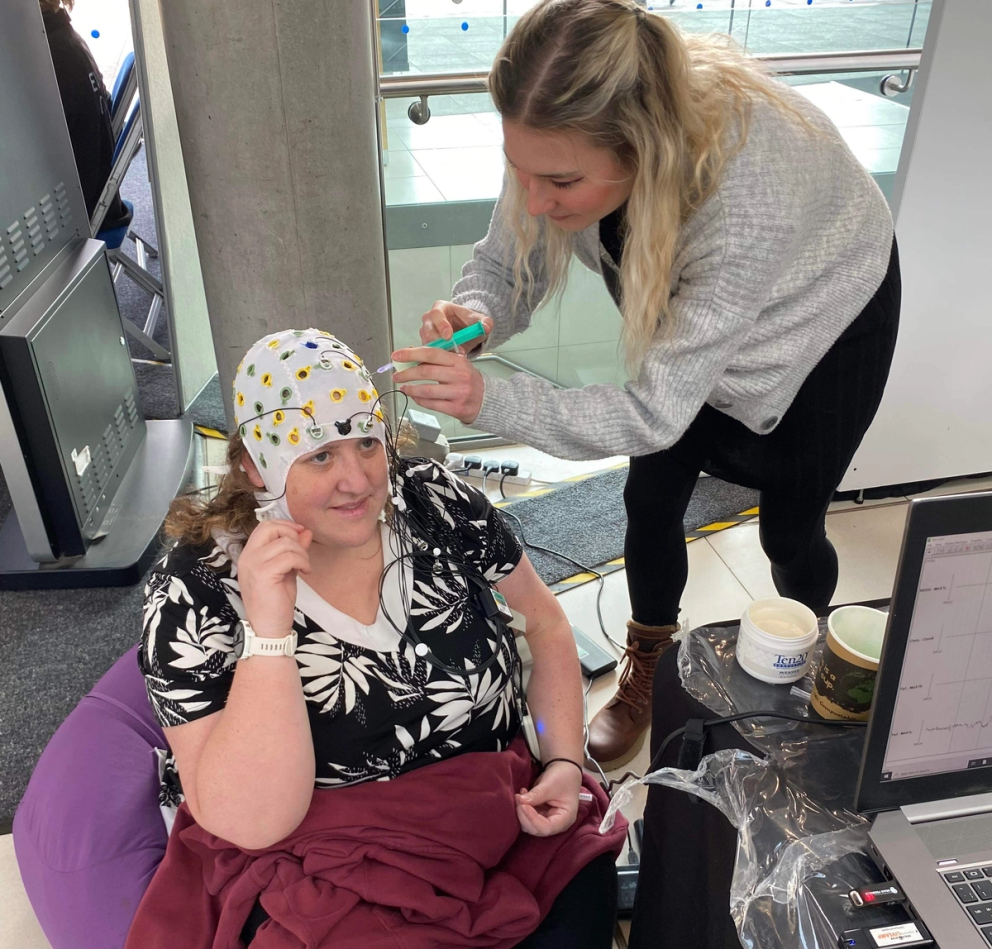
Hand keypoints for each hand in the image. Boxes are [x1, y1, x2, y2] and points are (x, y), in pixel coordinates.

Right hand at [236, 520, 311, 637]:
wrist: (268, 628)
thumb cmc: (275, 602)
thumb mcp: (286, 570)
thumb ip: (293, 550)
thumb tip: (306, 532)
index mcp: (249, 554)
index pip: (264, 526)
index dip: (285, 526)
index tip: (301, 534)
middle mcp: (247, 556)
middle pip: (271, 527)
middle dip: (292, 535)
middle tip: (302, 553)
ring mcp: (253, 564)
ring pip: (285, 543)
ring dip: (302, 553)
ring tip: (304, 567)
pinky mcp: (263, 574)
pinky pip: (289, 557)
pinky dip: (302, 561)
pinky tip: (304, 572)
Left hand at [391, 346, 485, 423]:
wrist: (487, 400)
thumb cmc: (468, 380)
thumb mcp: (457, 364)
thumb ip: (437, 359)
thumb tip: (411, 354)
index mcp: (458, 361)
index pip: (431, 354)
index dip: (411, 354)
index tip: (397, 356)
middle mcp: (459, 376)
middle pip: (426, 372)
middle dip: (406, 373)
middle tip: (396, 375)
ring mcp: (458, 393)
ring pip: (427, 390)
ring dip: (410, 389)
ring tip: (403, 387)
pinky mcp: (455, 408)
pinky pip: (431, 404)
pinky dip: (419, 400)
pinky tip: (414, 396)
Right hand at [420, 300, 492, 350]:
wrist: (466, 330)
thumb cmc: (468, 322)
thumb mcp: (479, 320)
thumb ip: (485, 322)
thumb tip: (486, 327)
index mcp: (440, 307)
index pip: (437, 314)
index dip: (441, 325)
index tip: (449, 336)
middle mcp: (429, 319)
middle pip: (427, 330)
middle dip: (439, 342)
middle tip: (453, 350)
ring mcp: (426, 331)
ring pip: (427, 343)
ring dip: (439, 351)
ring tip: (454, 356)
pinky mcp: (427, 343)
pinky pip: (428, 351)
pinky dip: (437, 357)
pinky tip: (448, 360)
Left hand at [515, 761, 581, 835]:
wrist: (564, 770)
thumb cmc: (562, 776)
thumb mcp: (550, 784)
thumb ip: (536, 794)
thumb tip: (520, 801)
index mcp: (566, 818)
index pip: (547, 827)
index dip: (532, 819)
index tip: (523, 805)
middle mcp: (557, 824)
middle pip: (537, 829)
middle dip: (524, 815)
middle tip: (518, 798)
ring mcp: (548, 820)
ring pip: (530, 826)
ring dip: (521, 813)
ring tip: (519, 795)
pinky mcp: (541, 816)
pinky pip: (528, 818)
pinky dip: (522, 809)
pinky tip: (521, 796)